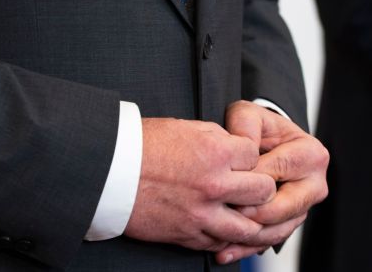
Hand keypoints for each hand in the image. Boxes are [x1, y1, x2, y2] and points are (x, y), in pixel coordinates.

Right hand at [123, 118, 275, 251]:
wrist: (109, 173)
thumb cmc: (141, 145)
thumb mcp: (184, 128)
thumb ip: (214, 137)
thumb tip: (233, 145)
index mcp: (215, 151)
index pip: (255, 155)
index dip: (250, 155)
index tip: (243, 158)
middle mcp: (214, 184)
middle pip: (263, 191)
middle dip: (261, 185)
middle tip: (253, 185)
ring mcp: (202, 212)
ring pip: (248, 226)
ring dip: (251, 219)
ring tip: (247, 213)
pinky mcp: (187, 234)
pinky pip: (219, 242)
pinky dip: (226, 237)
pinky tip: (224, 228)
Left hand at [213, 101, 330, 264]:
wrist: (263, 144)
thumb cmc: (256, 129)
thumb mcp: (249, 115)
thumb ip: (245, 125)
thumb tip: (243, 149)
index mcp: (311, 154)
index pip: (279, 171)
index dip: (251, 179)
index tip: (225, 183)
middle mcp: (315, 184)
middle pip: (282, 208)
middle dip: (251, 212)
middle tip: (224, 211)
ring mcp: (304, 207)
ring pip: (277, 230)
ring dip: (248, 237)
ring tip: (220, 238)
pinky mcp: (290, 223)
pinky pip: (270, 241)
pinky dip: (246, 248)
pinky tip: (224, 251)